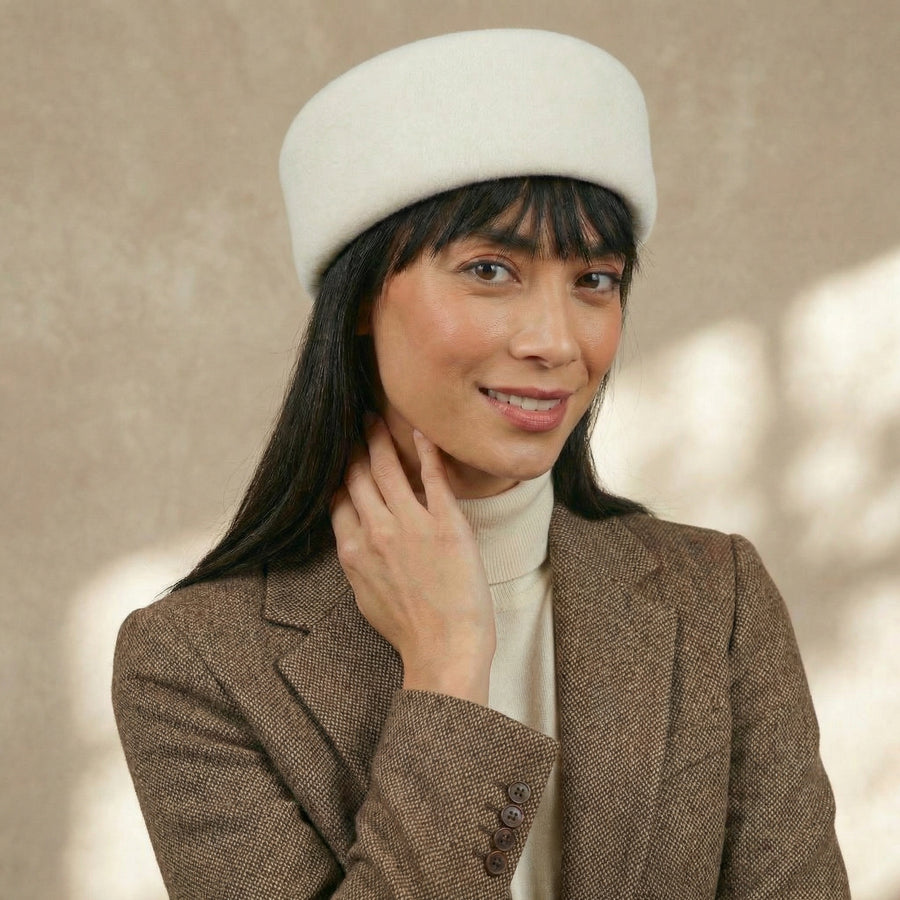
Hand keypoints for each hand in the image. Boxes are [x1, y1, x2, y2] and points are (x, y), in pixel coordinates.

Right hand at [329, 416, 495, 702]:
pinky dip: (425, 451)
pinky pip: (433, 477)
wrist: (445, 650)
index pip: (338, 496)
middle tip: (353, 419)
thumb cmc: (409, 631)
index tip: (339, 451)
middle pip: (357, 475)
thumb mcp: (366, 596)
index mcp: (353, 550)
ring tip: (374, 416)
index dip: (337, 470)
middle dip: (353, 443)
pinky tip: (420, 432)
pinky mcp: (446, 524)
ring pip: (387, 468)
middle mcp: (376, 531)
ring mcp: (411, 525)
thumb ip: (358, 561)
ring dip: (379, 437)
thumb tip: (355, 539)